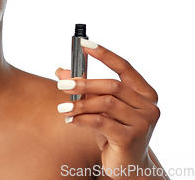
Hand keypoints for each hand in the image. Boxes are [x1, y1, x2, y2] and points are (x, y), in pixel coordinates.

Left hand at [56, 40, 160, 178]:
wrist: (127, 166)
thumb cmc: (113, 131)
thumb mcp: (101, 107)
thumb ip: (85, 88)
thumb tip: (60, 70)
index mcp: (145, 93)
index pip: (124, 66)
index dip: (103, 53)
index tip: (83, 43)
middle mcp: (148, 106)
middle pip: (112, 85)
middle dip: (84, 83)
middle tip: (61, 84)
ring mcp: (142, 123)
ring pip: (106, 103)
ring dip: (80, 103)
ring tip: (62, 107)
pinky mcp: (131, 139)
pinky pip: (101, 122)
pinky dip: (82, 118)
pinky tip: (70, 119)